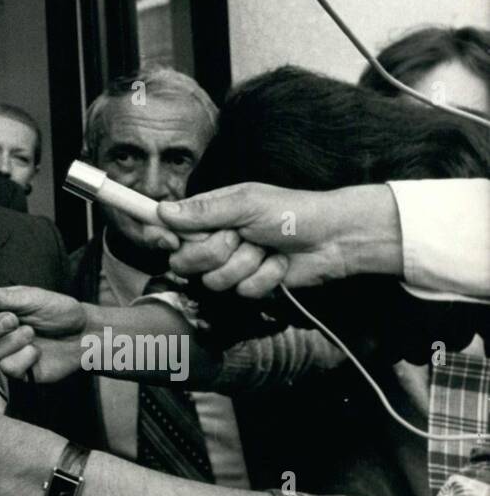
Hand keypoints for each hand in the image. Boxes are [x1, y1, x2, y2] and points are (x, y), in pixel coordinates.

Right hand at [0, 276, 88, 383]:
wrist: (84, 334)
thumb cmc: (57, 311)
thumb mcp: (30, 297)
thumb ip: (0, 296)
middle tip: (13, 319)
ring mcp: (1, 354)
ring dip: (8, 344)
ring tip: (30, 334)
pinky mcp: (15, 372)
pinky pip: (6, 369)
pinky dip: (23, 358)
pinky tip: (36, 352)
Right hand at [160, 182, 401, 296]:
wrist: (335, 238)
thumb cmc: (294, 211)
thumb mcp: (247, 203)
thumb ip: (204, 211)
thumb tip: (163, 211)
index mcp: (209, 214)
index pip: (168, 225)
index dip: (160, 235)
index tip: (165, 240)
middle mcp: (215, 239)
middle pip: (185, 261)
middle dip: (215, 252)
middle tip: (240, 237)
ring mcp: (232, 264)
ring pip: (214, 280)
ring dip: (246, 265)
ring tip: (266, 249)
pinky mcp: (251, 285)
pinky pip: (243, 292)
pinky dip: (266, 277)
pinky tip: (280, 264)